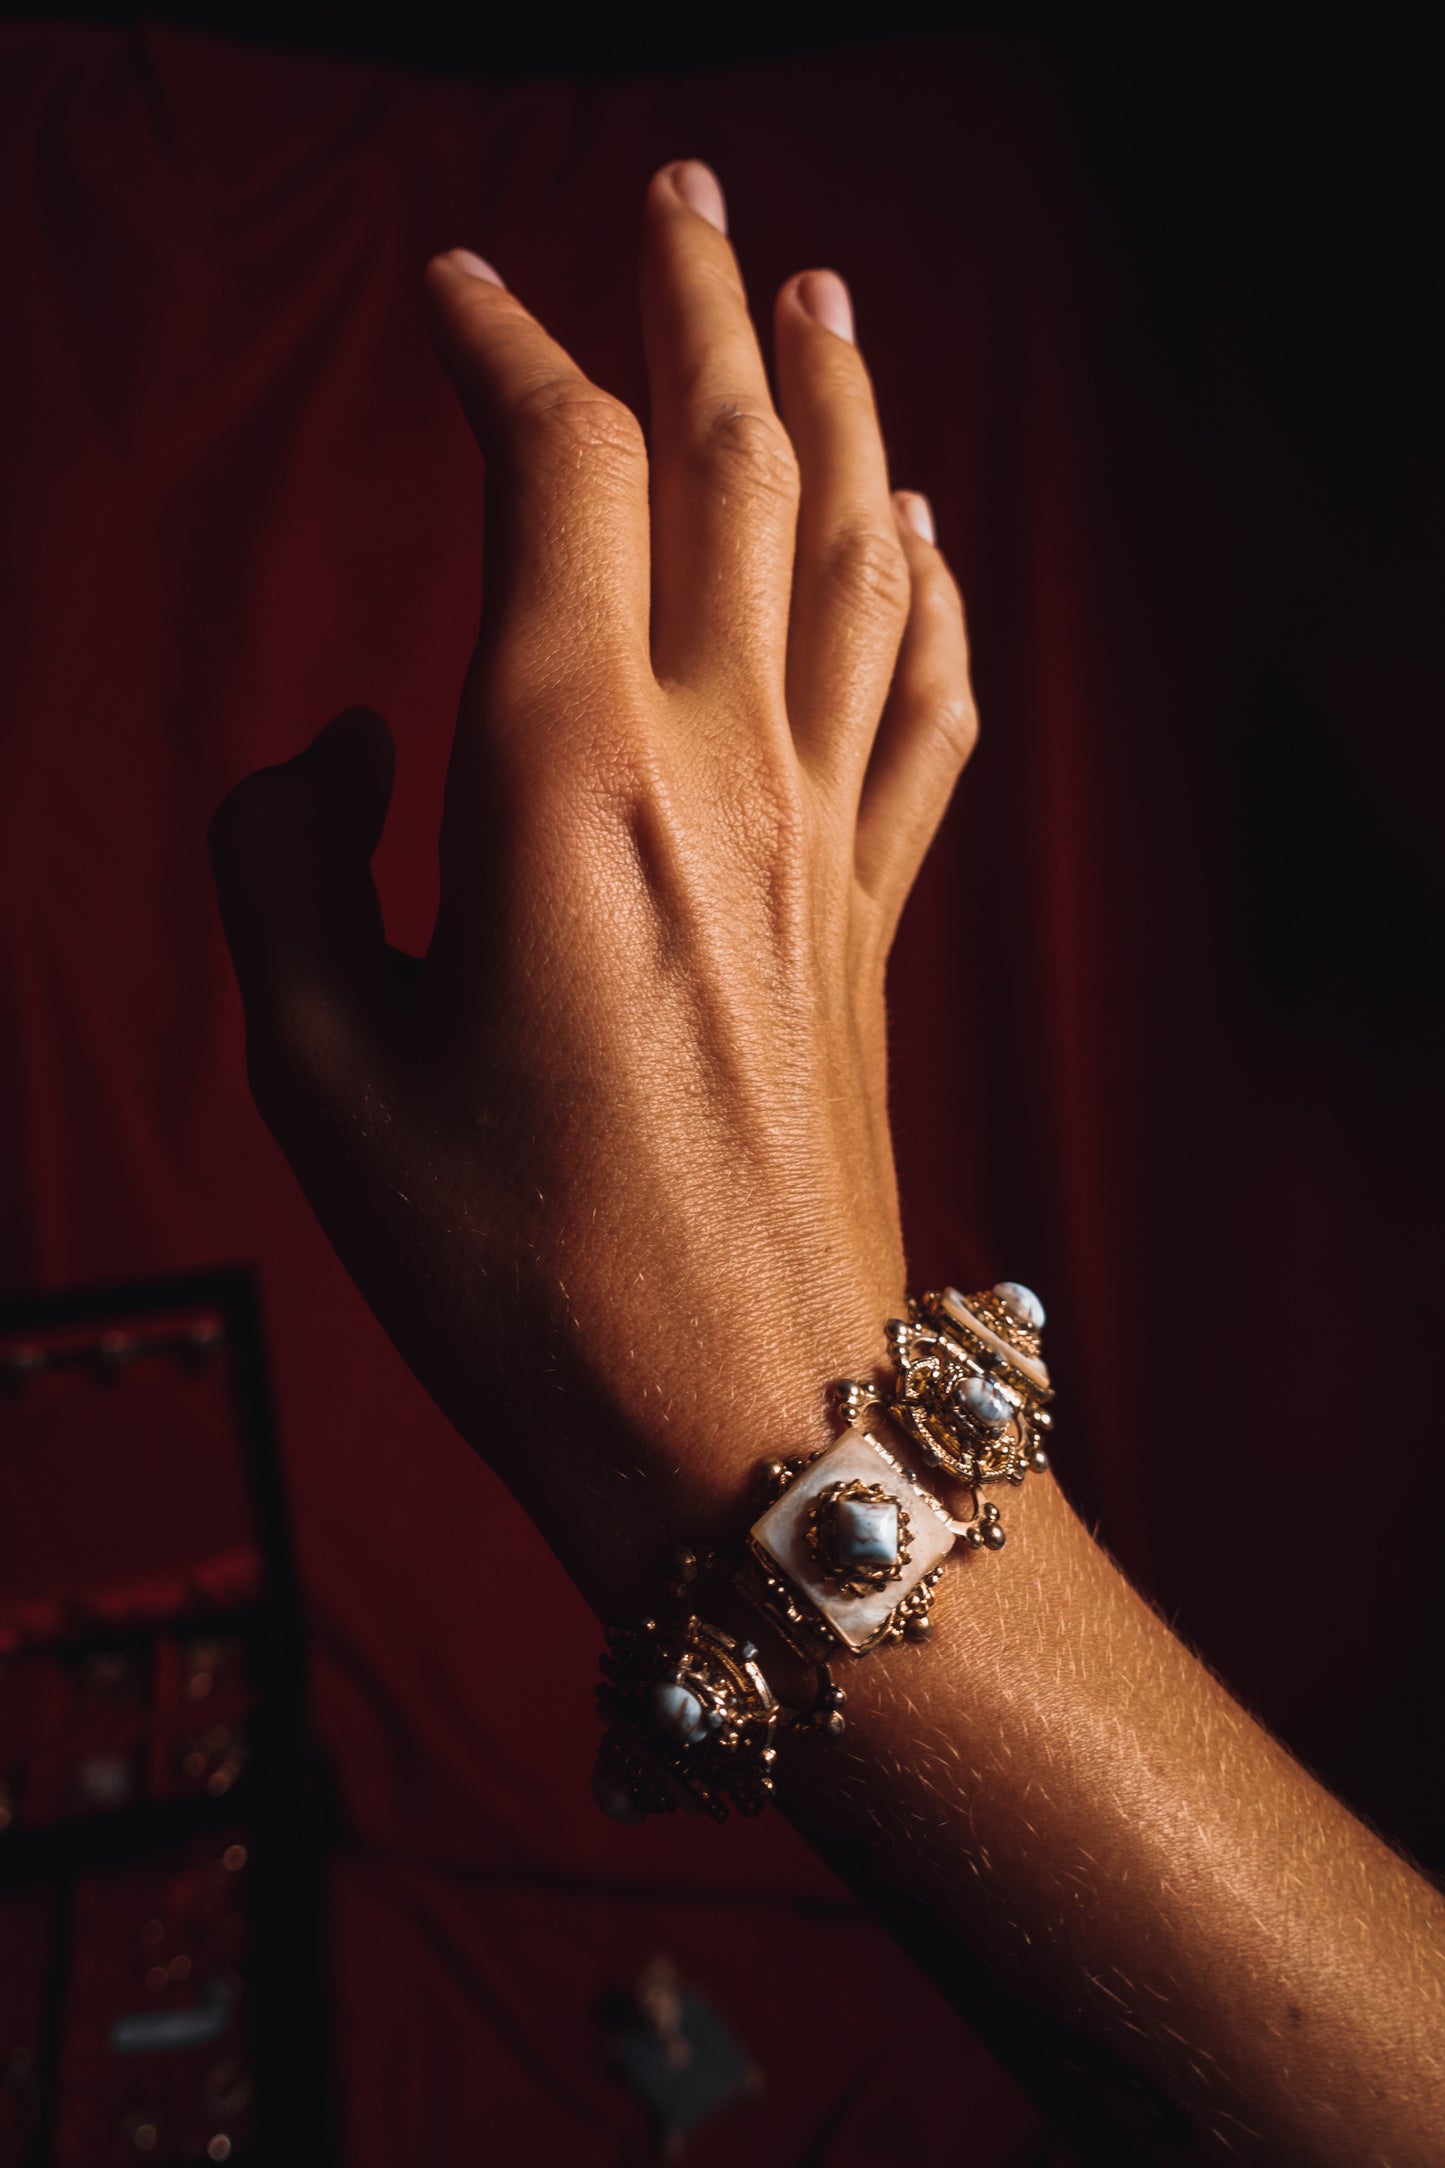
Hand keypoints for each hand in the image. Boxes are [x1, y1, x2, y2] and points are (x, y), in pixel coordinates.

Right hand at [208, 161, 976, 1609]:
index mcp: (568, 777)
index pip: (553, 472)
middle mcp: (719, 771)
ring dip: (842, 408)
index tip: (448, 287)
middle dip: (706, 305)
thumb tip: (344, 752)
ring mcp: (818, 841)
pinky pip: (924, 714)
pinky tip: (928, 543)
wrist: (735, 1414)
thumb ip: (288, 868)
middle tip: (686, 196)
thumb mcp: (324, 1075)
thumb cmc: (520, 1271)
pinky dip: (927, 604)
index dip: (499, 345)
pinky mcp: (868, 919)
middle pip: (736, 464)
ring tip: (827, 300)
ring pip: (852, 558)